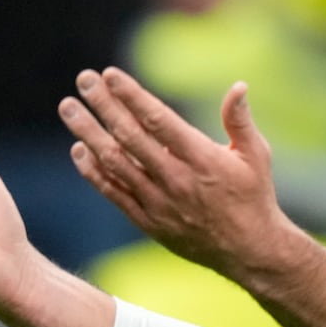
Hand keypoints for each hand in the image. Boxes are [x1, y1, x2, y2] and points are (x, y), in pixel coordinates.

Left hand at [57, 67, 297, 278]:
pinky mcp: (148, 221)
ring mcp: (158, 202)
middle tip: (82, 79)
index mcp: (202, 159)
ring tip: (68, 108)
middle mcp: (176, 179)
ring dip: (88, 133)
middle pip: (130, 137)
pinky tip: (79, 150)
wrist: (248, 252)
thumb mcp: (256, 155)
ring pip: (115, 163)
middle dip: (103, 105)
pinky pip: (114, 194)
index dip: (132, 96)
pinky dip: (94, 172)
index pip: (159, 120)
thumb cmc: (254, 197)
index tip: (110, 74)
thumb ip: (240, 120)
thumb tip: (238, 86)